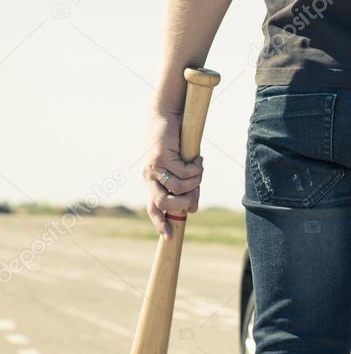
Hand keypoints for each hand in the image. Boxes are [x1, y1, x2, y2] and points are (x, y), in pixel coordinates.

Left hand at [142, 112, 203, 238]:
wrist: (169, 117)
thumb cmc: (177, 144)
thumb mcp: (184, 170)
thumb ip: (187, 189)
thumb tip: (192, 210)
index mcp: (153, 182)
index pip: (152, 207)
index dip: (159, 222)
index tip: (168, 236)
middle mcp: (150, 177)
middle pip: (162, 203)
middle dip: (182, 203)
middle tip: (195, 193)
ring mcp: (153, 168)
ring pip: (177, 188)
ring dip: (194, 182)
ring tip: (198, 169)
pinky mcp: (161, 158)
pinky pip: (184, 173)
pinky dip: (195, 169)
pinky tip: (198, 159)